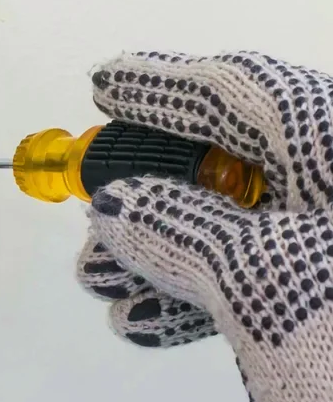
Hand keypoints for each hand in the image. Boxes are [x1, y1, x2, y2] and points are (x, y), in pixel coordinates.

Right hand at [78, 51, 332, 401]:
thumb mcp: (269, 286)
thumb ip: (185, 233)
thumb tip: (121, 205)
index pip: (255, 96)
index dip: (168, 87)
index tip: (108, 84)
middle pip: (239, 164)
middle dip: (151, 184)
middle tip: (91, 193)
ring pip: (236, 230)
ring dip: (157, 250)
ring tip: (100, 274)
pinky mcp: (330, 312)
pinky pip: (252, 283)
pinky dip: (193, 297)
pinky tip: (144, 317)